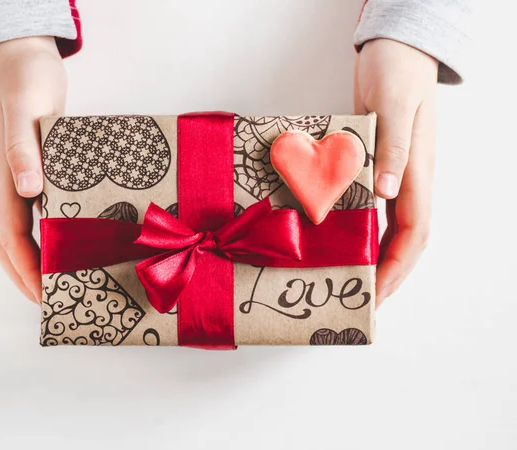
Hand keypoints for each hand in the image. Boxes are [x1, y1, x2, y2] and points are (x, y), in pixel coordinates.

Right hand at [0, 36, 66, 303]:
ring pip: (19, 231)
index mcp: (5, 178)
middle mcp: (8, 184)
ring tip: (57, 282)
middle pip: (10, 244)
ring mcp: (17, 179)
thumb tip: (28, 191)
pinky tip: (63, 238)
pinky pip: (33, 212)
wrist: (25, 58)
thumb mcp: (28, 111)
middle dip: (27, 277)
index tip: (46, 297)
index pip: (12, 238)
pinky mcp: (32, 170)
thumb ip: (25, 149)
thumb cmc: (27, 81)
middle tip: (52, 302)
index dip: (28, 271)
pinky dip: (44, 234)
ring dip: (33, 261)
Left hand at [354, 38, 437, 307]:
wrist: (395, 50)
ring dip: (374, 256)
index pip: (413, 234)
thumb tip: (388, 194)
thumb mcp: (393, 105)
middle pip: (404, 240)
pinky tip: (342, 238)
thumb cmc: (397, 70)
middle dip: (387, 274)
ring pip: (388, 227)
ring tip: (350, 279)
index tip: (378, 295)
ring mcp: (392, 174)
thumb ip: (392, 148)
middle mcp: (406, 180)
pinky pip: (372, 208)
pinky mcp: (375, 165)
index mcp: (415, 172)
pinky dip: (362, 229)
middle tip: (361, 301)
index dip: (397, 269)